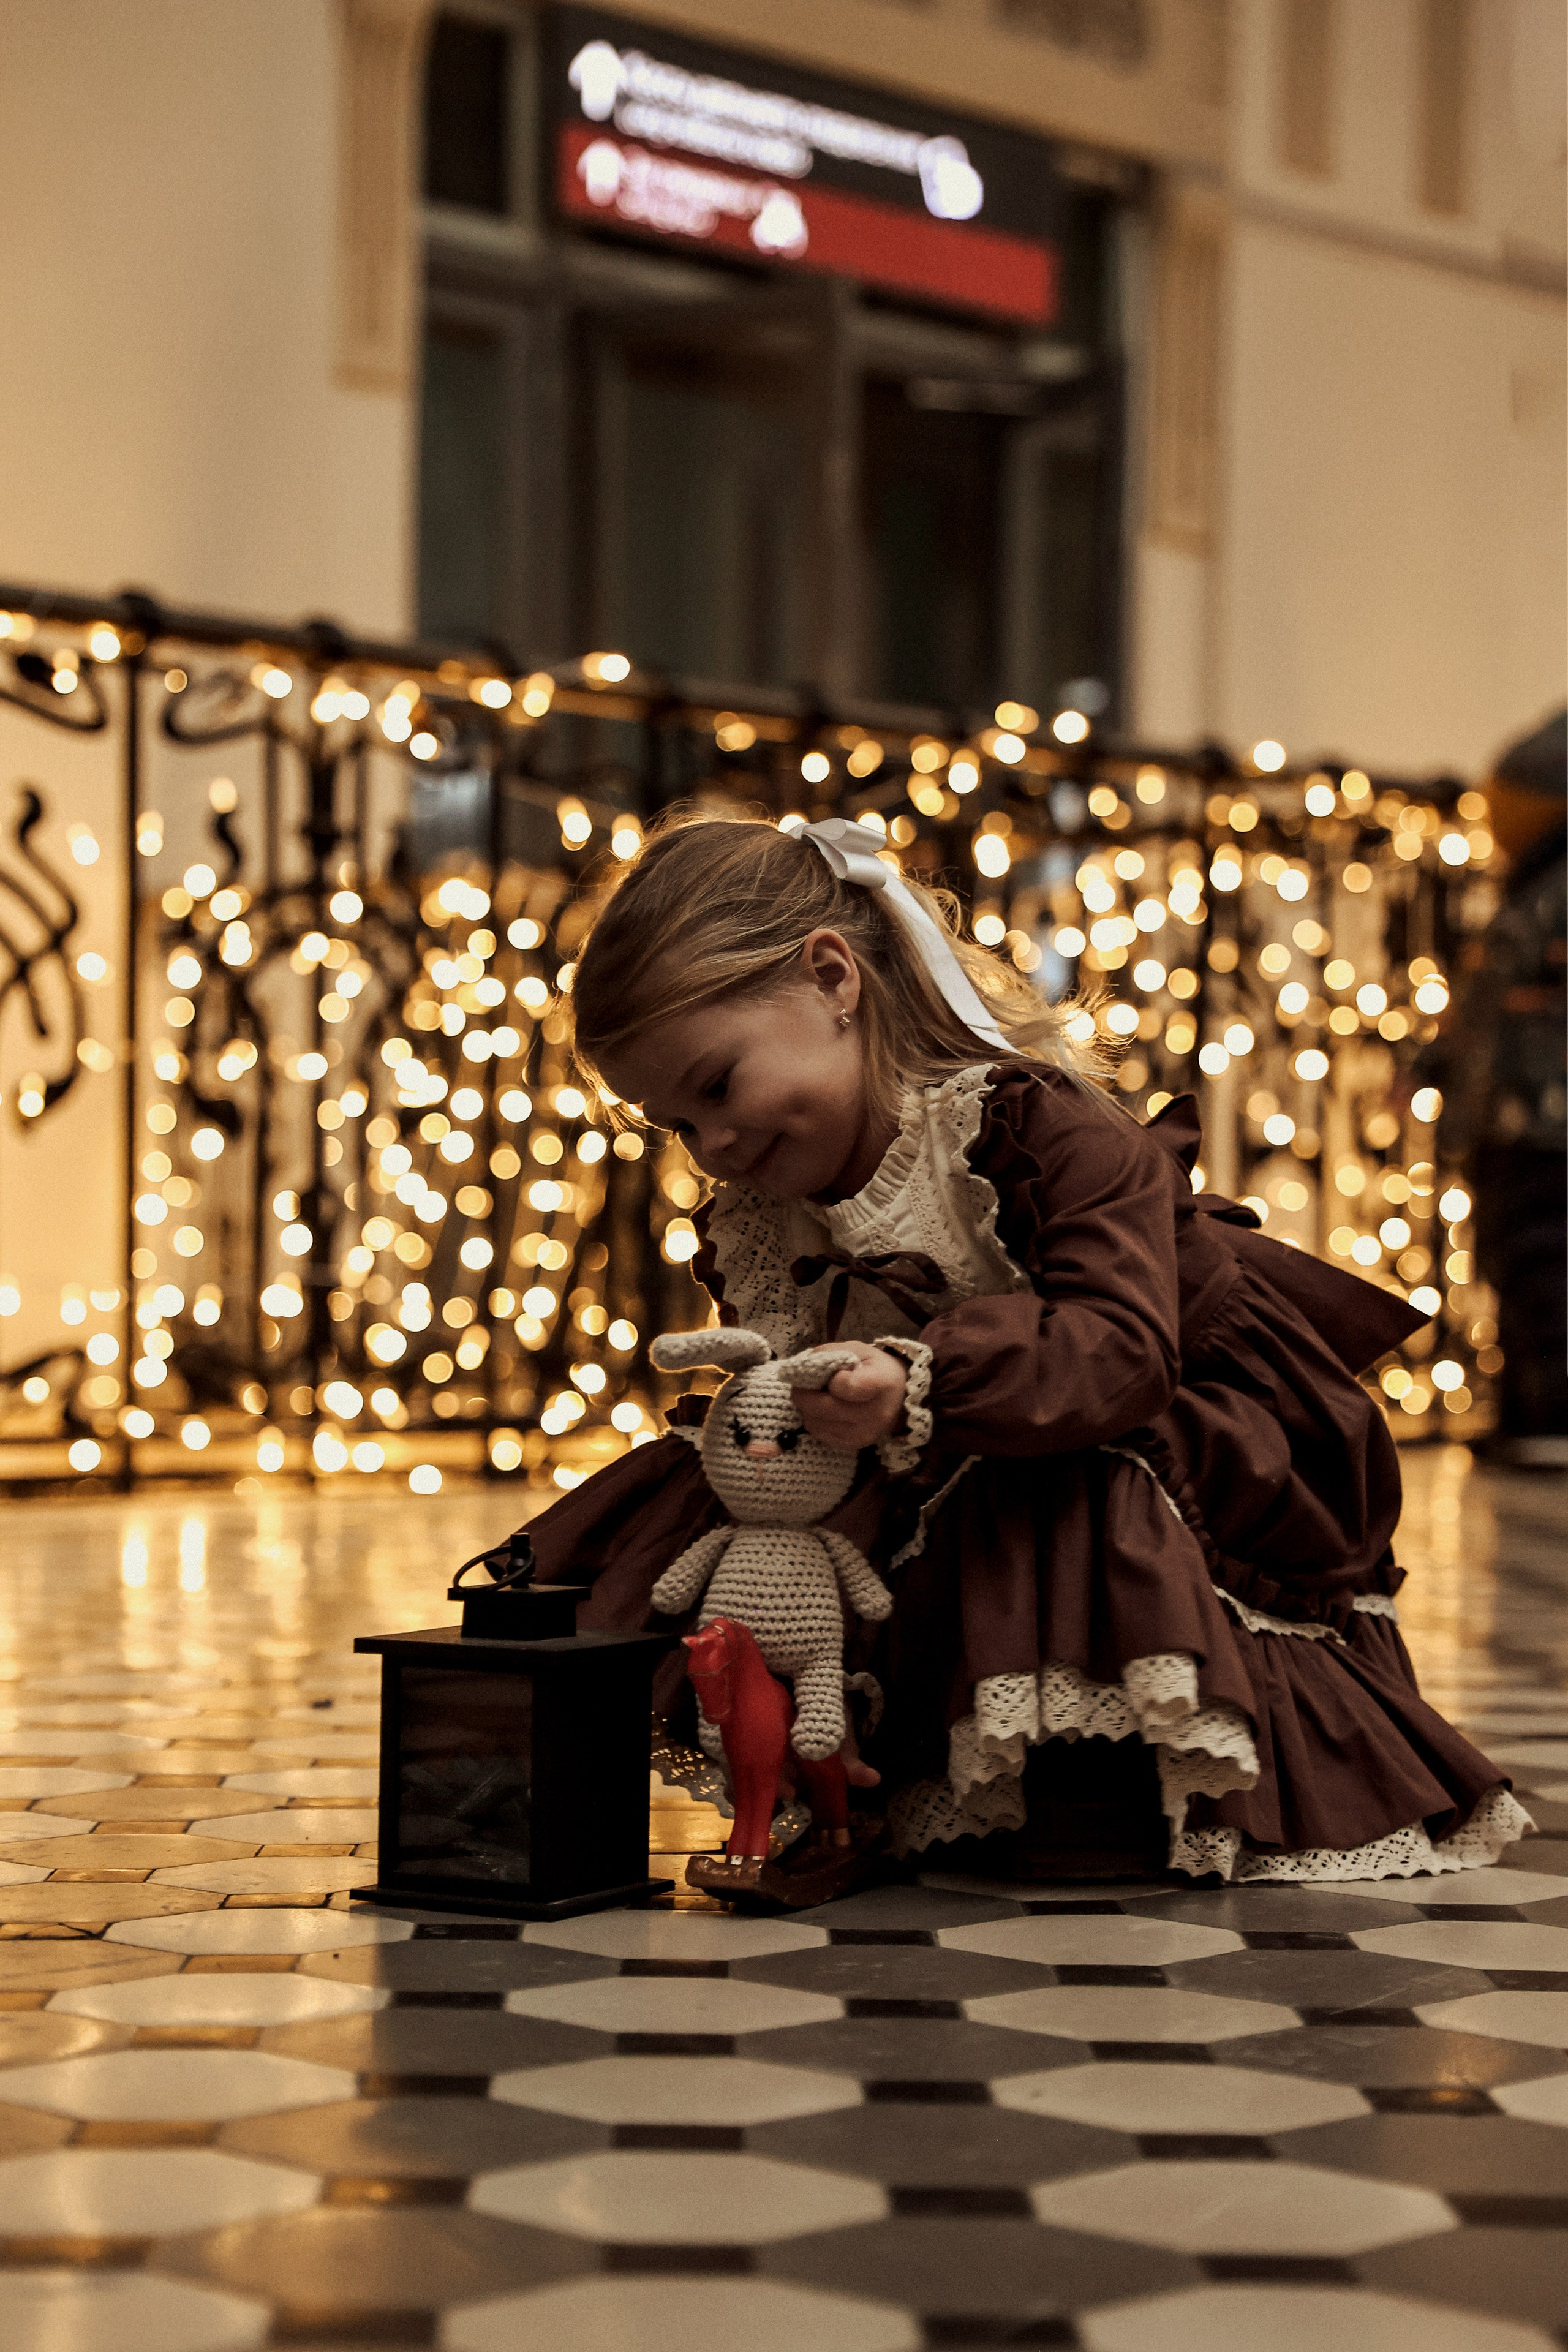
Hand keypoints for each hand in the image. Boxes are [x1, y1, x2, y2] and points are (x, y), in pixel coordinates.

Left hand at [791, 1340, 905, 1452]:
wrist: (899, 1396)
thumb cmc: (876, 1368)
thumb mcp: (858, 1350)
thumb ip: (830, 1353)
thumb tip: (802, 1368)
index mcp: (880, 1383)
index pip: (845, 1386)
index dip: (831, 1379)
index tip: (833, 1375)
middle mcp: (874, 1414)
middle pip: (822, 1408)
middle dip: (803, 1395)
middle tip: (801, 1386)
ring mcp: (864, 1433)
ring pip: (816, 1423)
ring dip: (807, 1410)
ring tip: (816, 1398)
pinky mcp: (854, 1445)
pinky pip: (820, 1435)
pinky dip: (815, 1422)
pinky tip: (823, 1412)